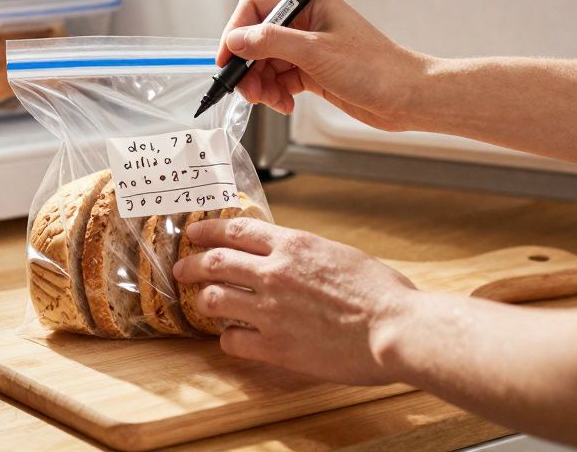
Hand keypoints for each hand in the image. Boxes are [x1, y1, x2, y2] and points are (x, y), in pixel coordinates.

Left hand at [172, 217, 415, 385]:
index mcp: (293, 245)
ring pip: (215, 300)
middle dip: (192, 265)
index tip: (195, 233)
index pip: (236, 230)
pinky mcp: (274, 345)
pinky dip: (227, 338)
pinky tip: (232, 338)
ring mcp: (270, 310)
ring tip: (203, 303)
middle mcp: (274, 272)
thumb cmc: (382, 293)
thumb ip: (306, 254)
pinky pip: (232, 340)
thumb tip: (289, 256)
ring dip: (205, 301)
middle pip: (215, 262)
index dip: (209, 231)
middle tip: (182, 269)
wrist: (395, 328)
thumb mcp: (339, 254)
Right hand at [219, 0, 428, 128]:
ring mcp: (309, 49)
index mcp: (311, 4)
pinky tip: (285, 105)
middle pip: (258, 39)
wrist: (407, 98)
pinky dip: (276, 94)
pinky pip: (280, 80)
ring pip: (267, 63)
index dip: (237, 31)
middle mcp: (307, 23)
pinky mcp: (313, 72)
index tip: (227, 58)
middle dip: (249, 66)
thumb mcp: (316, 52)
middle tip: (246, 90)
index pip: (257, 7)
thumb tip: (236, 40)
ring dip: (261, 84)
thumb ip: (271, 42)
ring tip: (269, 101)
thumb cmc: (374, 68)